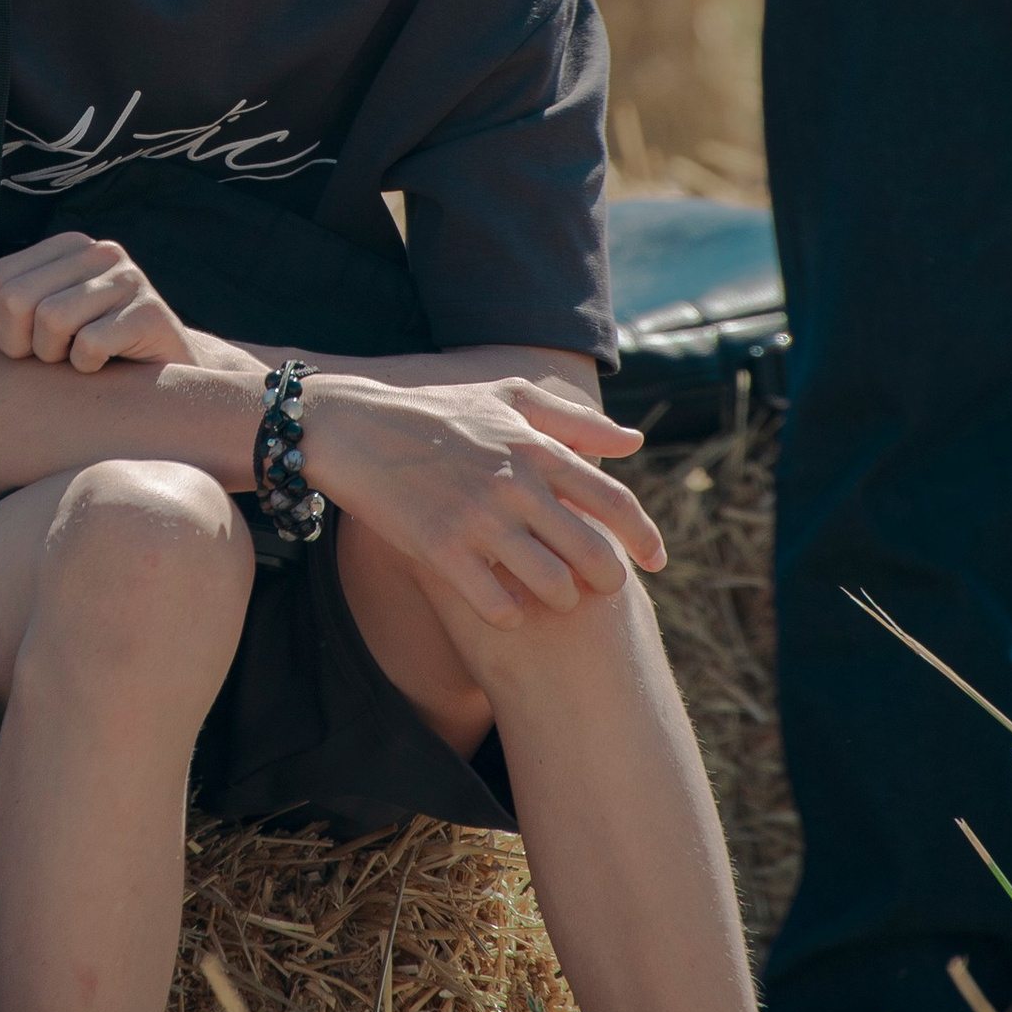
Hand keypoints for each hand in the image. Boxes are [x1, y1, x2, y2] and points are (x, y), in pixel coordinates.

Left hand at [0, 233, 237, 372]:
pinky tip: (102, 369)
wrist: (163, 378)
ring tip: (74, 361)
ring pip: (52, 323)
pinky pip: (90, 346)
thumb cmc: (90, 349)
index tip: (23, 345)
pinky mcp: (151, 312)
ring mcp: (130, 279)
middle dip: (23, 346)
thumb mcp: (32, 324)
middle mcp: (99, 252)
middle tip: (48, 359)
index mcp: (66, 246)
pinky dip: (86, 369)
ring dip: (55, 359)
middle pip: (18, 301)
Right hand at [301, 376, 663, 627]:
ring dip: (560, 600)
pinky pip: (499, 604)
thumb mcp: (506, 397)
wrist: (355, 428)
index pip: (615, 501)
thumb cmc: (436, 411)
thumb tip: (634, 443)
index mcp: (535, 446)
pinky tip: (507, 606)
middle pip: (593, 554)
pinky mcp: (441, 549)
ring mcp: (478, 519)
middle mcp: (515, 484)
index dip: (646, 537)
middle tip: (601, 588)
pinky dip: (512, 613)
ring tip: (552, 595)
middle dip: (608, 580)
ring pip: (552, 587)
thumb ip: (573, 420)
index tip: (656, 562)